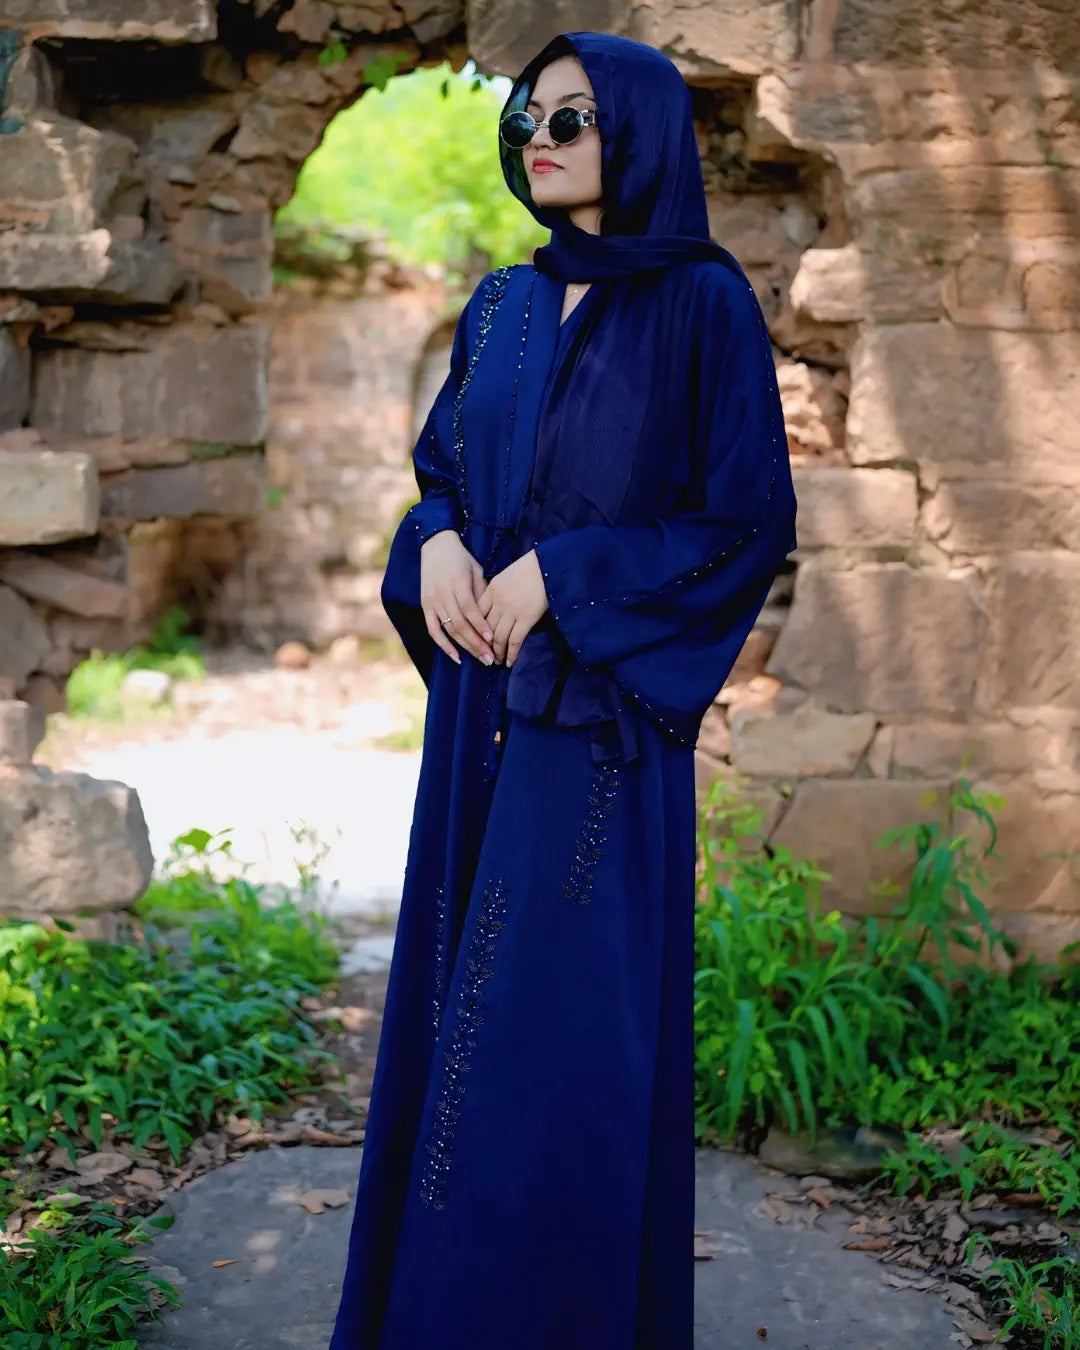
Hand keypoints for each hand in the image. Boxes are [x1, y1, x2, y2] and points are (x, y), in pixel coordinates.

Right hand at [420, 530, 494, 665]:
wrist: (435, 546)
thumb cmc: (461, 558)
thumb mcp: (476, 569)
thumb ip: (482, 592)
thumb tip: (492, 617)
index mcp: (456, 582)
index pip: (469, 609)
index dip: (480, 625)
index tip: (493, 639)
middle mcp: (442, 594)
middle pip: (459, 624)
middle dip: (476, 643)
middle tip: (491, 658)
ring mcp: (432, 601)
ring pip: (448, 630)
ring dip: (465, 647)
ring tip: (481, 659)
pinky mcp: (425, 606)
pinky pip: (433, 630)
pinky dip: (443, 645)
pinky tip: (456, 657)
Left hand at [477, 549, 548, 666]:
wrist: (548, 564)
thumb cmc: (530, 568)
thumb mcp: (506, 576)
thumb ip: (497, 592)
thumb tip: (493, 609)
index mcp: (492, 590)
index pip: (477, 614)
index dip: (475, 629)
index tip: (475, 639)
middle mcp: (499, 602)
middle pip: (485, 628)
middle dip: (483, 645)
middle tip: (484, 655)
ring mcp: (512, 611)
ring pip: (498, 638)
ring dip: (496, 652)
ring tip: (496, 661)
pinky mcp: (527, 618)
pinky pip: (515, 640)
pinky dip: (511, 653)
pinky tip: (509, 662)